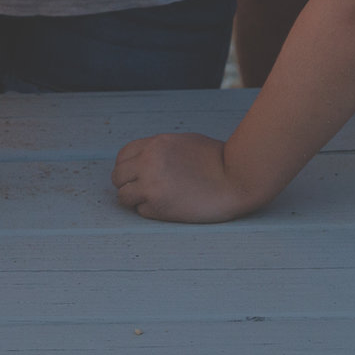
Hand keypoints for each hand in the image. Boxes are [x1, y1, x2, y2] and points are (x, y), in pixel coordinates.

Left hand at [113, 133, 264, 222]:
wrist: (237, 177)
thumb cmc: (217, 159)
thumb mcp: (184, 142)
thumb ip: (161, 150)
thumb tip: (144, 159)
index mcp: (155, 144)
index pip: (123, 156)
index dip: (127, 167)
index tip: (136, 175)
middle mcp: (148, 162)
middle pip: (117, 177)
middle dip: (127, 184)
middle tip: (142, 191)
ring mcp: (151, 185)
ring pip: (123, 196)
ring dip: (135, 200)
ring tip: (153, 201)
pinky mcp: (159, 207)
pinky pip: (141, 211)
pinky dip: (151, 211)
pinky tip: (169, 208)